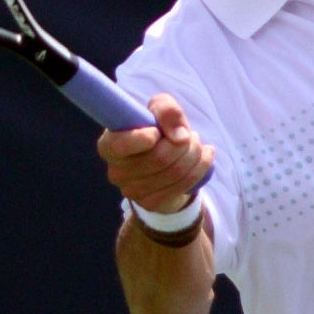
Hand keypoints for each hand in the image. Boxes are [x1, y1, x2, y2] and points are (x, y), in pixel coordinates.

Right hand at [97, 93, 215, 212]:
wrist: (163, 164)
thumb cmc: (155, 131)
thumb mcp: (157, 110)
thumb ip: (165, 110)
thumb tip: (180, 136)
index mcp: (109, 145)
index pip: (120, 145)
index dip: (143, 137)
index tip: (156, 132)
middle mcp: (116, 171)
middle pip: (159, 157)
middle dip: (183, 143)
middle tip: (189, 135)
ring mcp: (133, 191)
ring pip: (175, 171)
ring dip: (195, 153)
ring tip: (195, 143)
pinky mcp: (152, 203)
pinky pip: (185, 183)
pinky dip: (201, 166)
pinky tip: (204, 156)